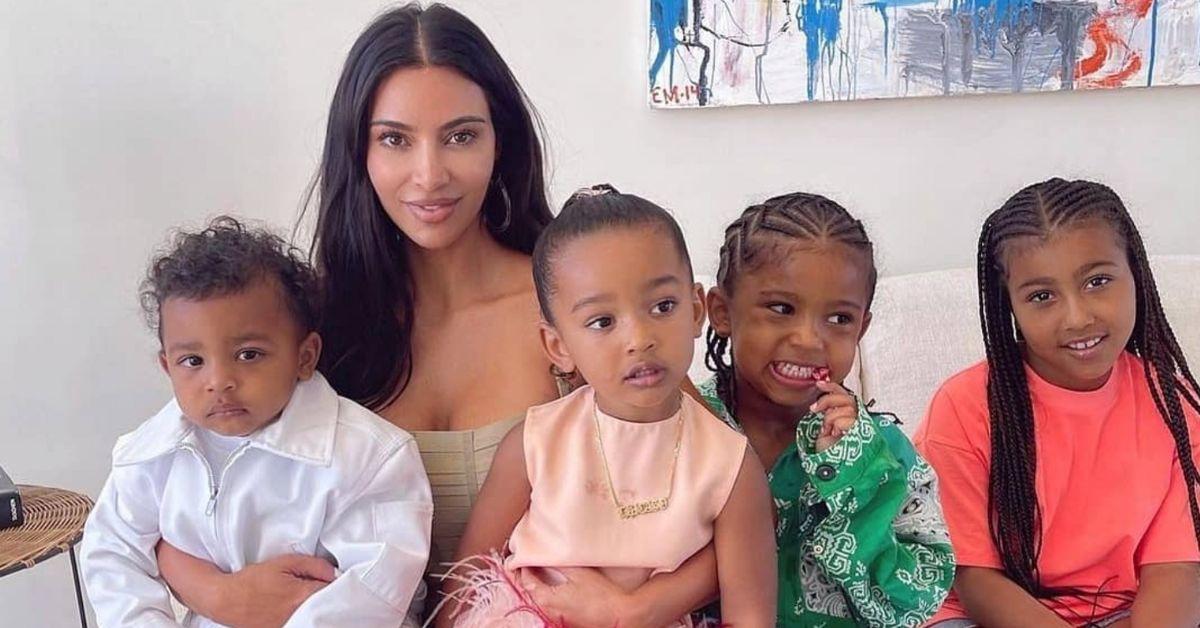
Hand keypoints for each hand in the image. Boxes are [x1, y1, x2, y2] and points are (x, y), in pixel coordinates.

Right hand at [223, 555, 335, 627]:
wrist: (226, 600)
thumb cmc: (253, 580)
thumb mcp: (285, 562)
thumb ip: (314, 565)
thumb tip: (334, 572)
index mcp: (302, 596)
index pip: (333, 591)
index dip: (337, 583)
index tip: (336, 578)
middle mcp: (299, 614)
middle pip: (326, 605)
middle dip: (328, 595)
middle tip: (321, 586)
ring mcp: (291, 625)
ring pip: (315, 615)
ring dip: (316, 605)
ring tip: (304, 596)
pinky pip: (303, 621)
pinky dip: (305, 614)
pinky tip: (297, 607)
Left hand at [520, 566, 638, 627]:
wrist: (619, 614)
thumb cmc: (600, 594)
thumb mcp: (578, 573)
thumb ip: (560, 564)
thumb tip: (548, 555)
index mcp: (546, 598)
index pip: (526, 581)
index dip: (523, 567)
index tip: (523, 557)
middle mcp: (549, 610)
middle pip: (531, 591)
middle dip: (529, 576)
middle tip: (530, 562)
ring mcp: (558, 616)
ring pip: (541, 599)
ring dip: (539, 585)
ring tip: (542, 571)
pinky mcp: (568, 619)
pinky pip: (552, 604)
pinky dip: (550, 593)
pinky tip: (557, 586)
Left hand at [811, 380, 857, 452]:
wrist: (832, 469)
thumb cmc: (829, 453)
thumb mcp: (826, 428)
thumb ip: (830, 413)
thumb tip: (822, 401)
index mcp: (850, 417)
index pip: (845, 395)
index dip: (833, 387)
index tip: (819, 383)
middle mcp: (858, 420)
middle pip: (846, 398)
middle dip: (828, 400)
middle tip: (815, 409)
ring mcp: (861, 426)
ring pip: (846, 408)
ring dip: (831, 418)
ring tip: (829, 431)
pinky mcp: (862, 432)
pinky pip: (847, 419)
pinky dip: (837, 425)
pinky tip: (836, 435)